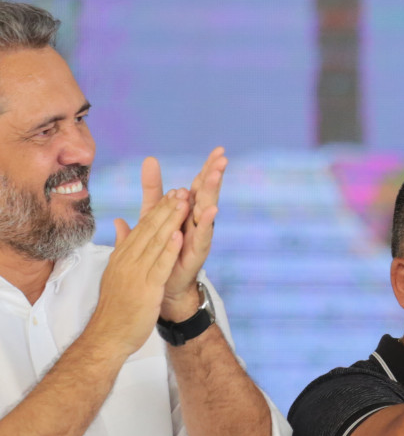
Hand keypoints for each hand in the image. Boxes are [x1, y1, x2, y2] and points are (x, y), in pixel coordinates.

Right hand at [87, 189, 189, 357]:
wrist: (109, 335)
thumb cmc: (116, 308)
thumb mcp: (118, 272)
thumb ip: (121, 247)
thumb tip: (122, 224)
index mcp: (122, 257)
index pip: (142, 228)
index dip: (158, 210)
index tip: (173, 193)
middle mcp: (127, 261)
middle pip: (149, 230)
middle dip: (166, 209)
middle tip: (182, 190)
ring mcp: (136, 273)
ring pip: (155, 242)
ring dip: (170, 221)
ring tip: (184, 203)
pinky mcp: (145, 288)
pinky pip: (159, 265)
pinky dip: (169, 249)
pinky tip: (179, 235)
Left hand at [145, 149, 227, 321]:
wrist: (162, 285)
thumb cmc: (161, 250)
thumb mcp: (153, 214)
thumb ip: (153, 190)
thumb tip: (149, 161)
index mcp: (187, 211)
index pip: (199, 184)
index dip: (207, 167)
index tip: (219, 150)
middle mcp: (196, 221)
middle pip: (207, 193)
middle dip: (214, 175)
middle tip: (222, 157)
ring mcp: (199, 236)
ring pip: (207, 210)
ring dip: (212, 192)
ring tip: (217, 175)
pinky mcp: (197, 251)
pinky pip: (203, 234)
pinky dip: (206, 222)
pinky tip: (212, 209)